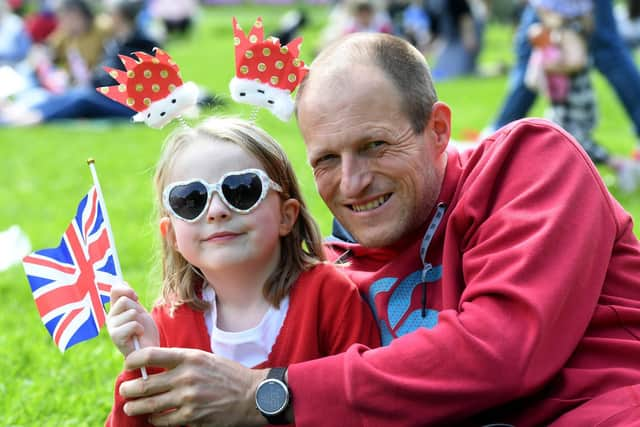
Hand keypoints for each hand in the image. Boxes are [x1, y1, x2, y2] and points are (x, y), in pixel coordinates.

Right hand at [107, 284, 158, 356]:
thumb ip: (129, 297)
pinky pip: (132, 324)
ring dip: (140, 320)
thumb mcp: (138, 310)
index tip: (135, 297)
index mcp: (114, 309)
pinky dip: (140, 329)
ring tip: (138, 330)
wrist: (150, 350)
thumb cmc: (144, 331)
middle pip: (124, 301)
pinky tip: (138, 336)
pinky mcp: (116, 338)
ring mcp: (112, 328)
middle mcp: (110, 318)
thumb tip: (120, 281)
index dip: (127, 290)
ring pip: (130, 312)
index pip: (115, 290)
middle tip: (139, 320)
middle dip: (137, 309)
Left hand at [119, 347, 267, 426]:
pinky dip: (154, 420)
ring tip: (130, 406)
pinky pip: (163, 421)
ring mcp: (188, 399)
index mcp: (190, 358)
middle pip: (145, 384)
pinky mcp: (191, 418)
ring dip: (135, 406)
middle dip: (129, 389)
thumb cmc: (228, 375)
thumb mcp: (206, 359)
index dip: (133, 360)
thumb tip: (154, 366)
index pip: (151, 355)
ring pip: (149, 405)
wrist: (252, 395)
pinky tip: (152, 418)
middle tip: (125, 390)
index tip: (129, 364)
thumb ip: (181, 361)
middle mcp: (186, 377)